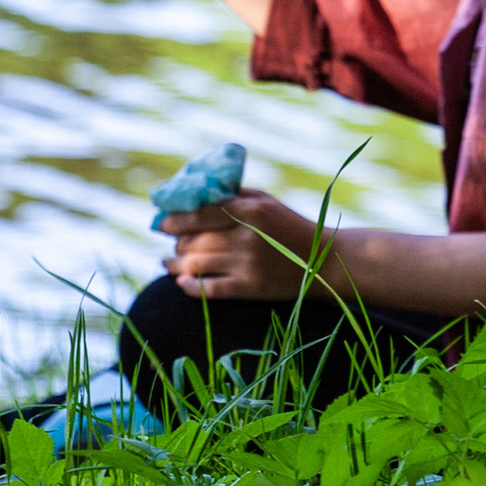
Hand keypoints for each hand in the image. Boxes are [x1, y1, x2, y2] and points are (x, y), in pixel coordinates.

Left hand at [165, 191, 333, 301]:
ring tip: (168, 262)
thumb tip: (195, 197)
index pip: (200, 213)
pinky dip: (189, 286)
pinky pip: (209, 289)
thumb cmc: (291, 226)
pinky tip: (181, 282)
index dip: (174, 219)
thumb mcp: (267, 201)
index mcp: (250, 209)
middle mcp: (246, 236)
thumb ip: (233, 196)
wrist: (324, 261)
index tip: (161, 222)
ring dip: (176, 264)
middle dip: (176, 242)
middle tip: (171, 243)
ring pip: (196, 264)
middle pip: (195, 240)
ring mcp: (247, 264)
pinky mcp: (250, 287)